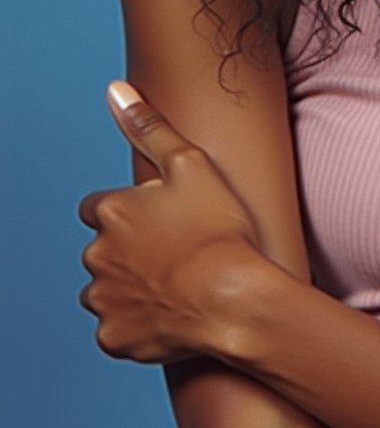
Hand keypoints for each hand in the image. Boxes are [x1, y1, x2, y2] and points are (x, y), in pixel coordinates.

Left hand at [78, 81, 262, 362]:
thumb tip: (115, 90)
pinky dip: (138, 324)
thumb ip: (149, 126)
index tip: (162, 220)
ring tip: (177, 284)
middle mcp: (97, 254)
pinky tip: (171, 314)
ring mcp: (104, 299)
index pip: (99, 207)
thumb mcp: (191, 163)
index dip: (131, 212)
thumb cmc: (220, 230)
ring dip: (130, 287)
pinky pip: (118, 329)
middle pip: (103, 249)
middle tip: (177, 251)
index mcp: (111, 211)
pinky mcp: (115, 338)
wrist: (235, 299)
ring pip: (107, 290)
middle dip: (130, 250)